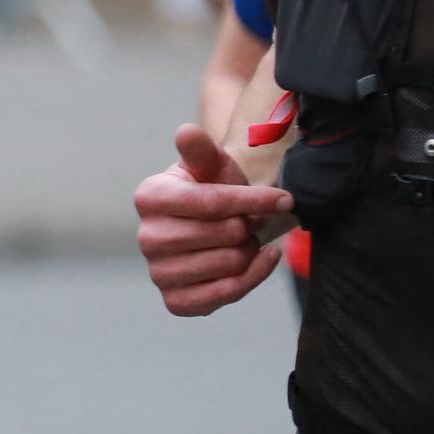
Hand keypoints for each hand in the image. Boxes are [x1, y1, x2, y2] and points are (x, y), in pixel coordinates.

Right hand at [134, 124, 292, 316]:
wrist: (203, 224)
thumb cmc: (209, 189)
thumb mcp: (208, 164)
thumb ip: (200, 149)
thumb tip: (187, 132)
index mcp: (150, 197)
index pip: (212, 202)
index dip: (254, 200)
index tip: (286, 199)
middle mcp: (147, 237)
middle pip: (225, 234)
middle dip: (249, 226)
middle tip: (249, 221)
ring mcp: (158, 272)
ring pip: (230, 263)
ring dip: (249, 250)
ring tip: (243, 239)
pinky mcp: (175, 301)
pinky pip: (226, 293)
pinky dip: (253, 276)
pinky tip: (261, 259)